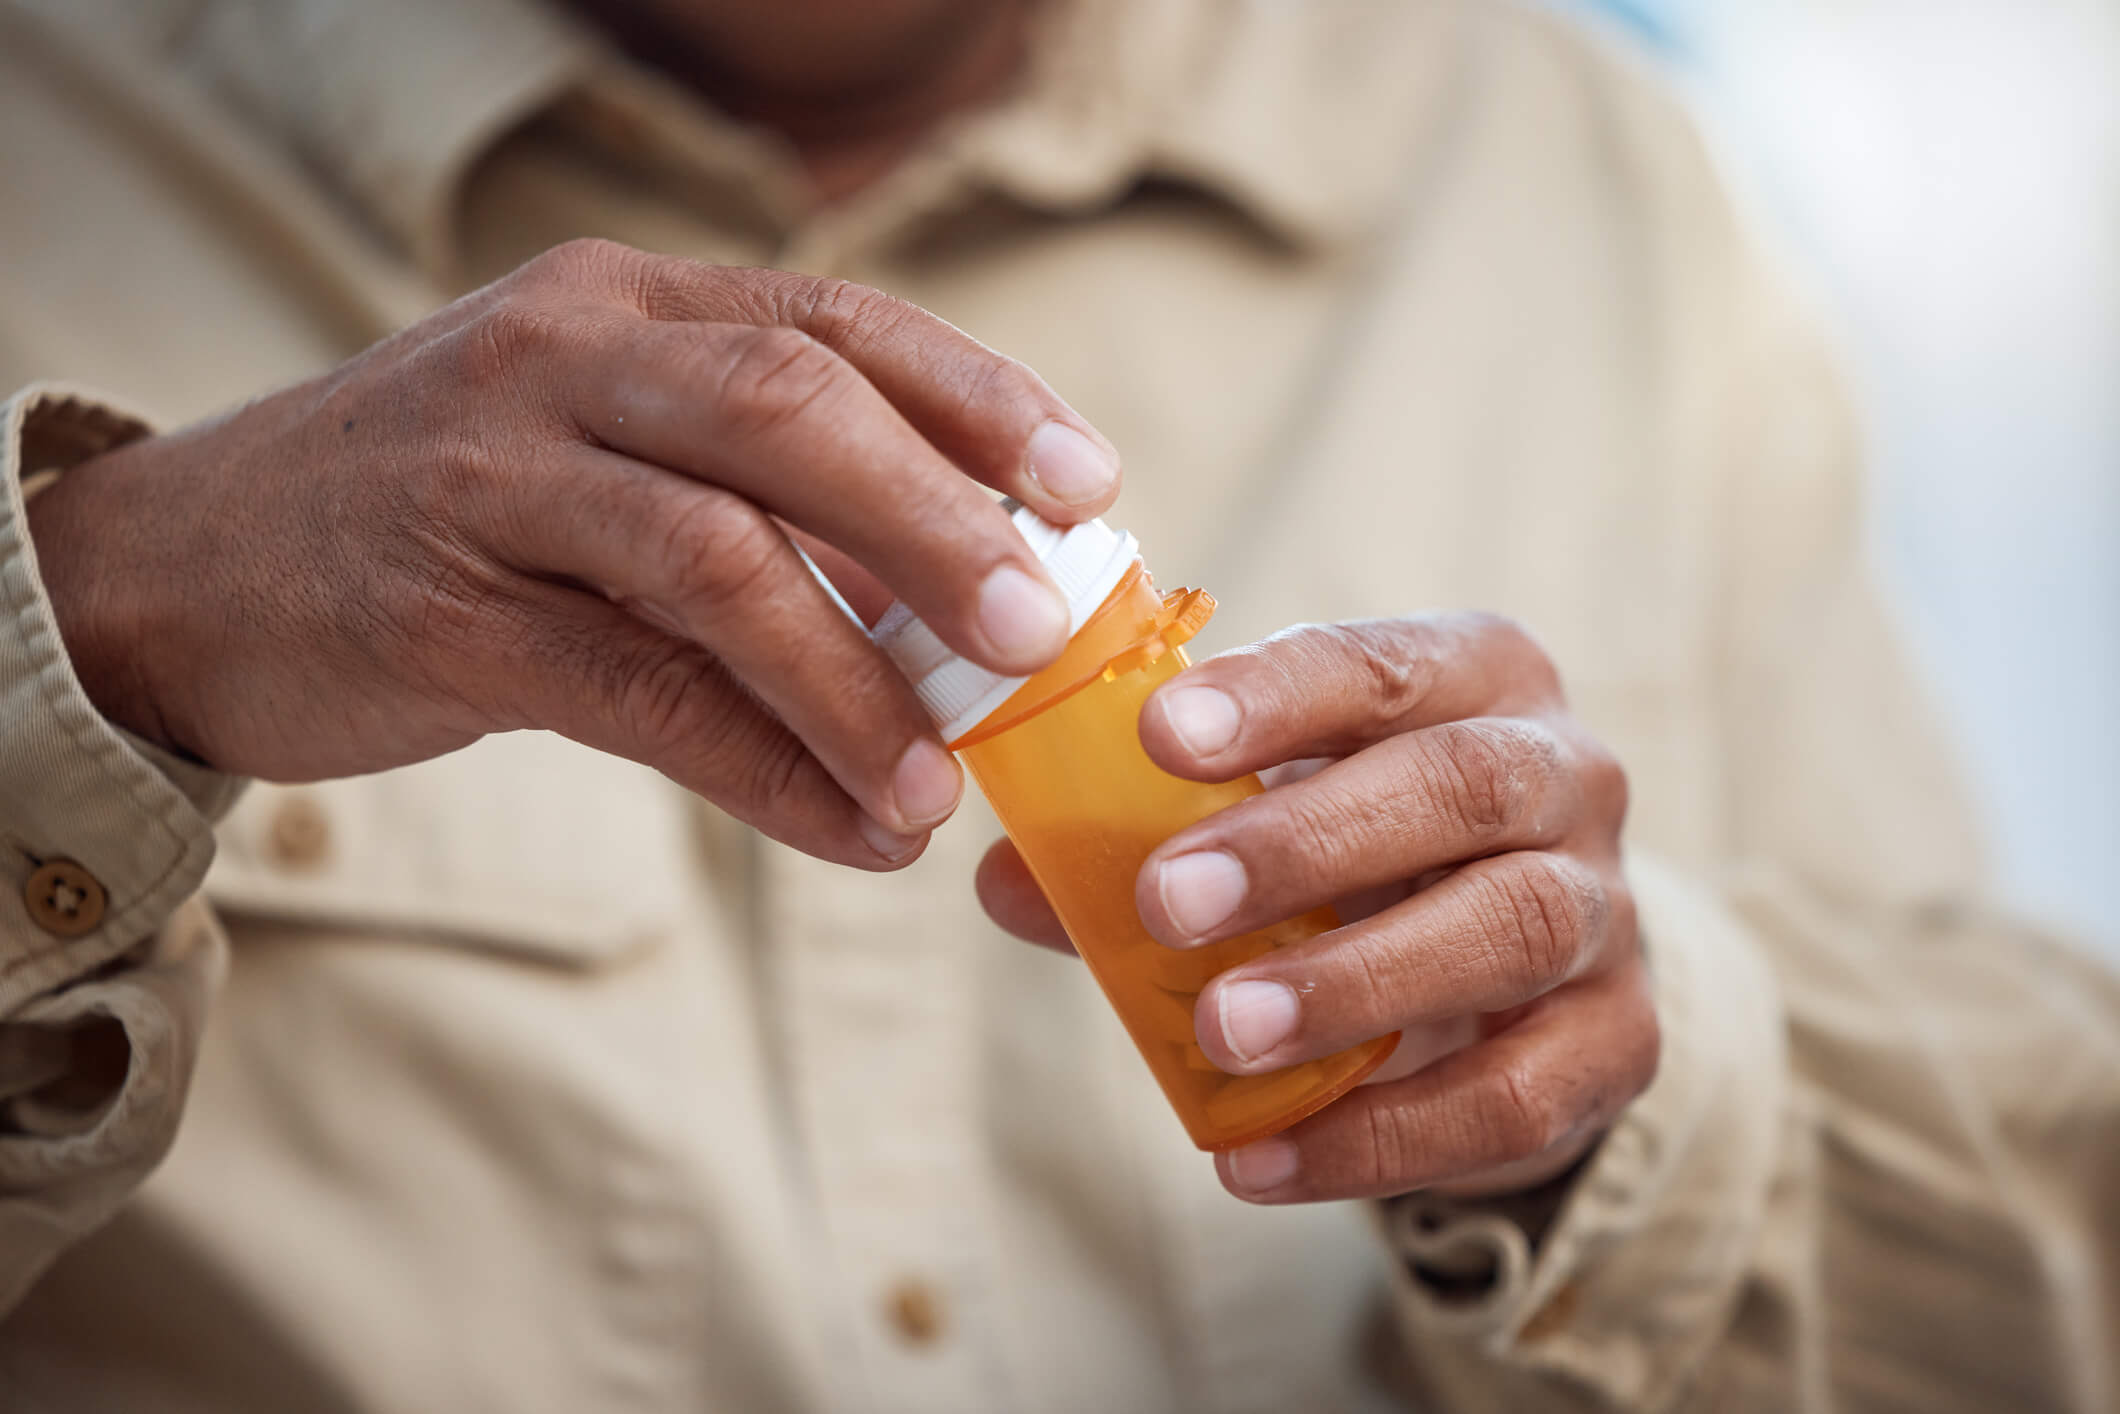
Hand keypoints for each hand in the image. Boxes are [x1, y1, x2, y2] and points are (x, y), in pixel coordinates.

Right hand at [28, 239, 1121, 868]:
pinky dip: (763, 770)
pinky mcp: (445, 610)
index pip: (838, 324)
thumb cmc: (451, 508)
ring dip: (856, 683)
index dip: (981, 404)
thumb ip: (761, 506)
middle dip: (939, 527)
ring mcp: (494, 474)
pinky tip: (845, 828)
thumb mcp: (606, 452)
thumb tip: (958, 615)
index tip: (1089, 489)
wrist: (191, 567)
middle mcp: (565, 356)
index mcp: (632, 303)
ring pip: (719, 558)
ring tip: (942, 784)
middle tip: (1043, 636)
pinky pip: (641, 695)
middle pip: (793, 412)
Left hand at [978, 614, 1653, 1199]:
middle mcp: (1565, 772)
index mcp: (1474, 675)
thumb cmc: (1361, 850)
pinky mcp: (1616, 1044)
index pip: (1384, 662)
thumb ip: (1139, 836)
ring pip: (1508, 929)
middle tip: (1168, 900)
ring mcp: (1606, 909)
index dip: (1277, 694)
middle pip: (1460, 786)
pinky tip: (1255, 1159)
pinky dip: (1380, 1136)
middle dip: (1306, 843)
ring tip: (1222, 1032)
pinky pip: (1513, 1097)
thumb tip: (1006, 878)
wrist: (1519, 962)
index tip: (1161, 733)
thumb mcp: (1266, 812)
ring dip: (1353, 983)